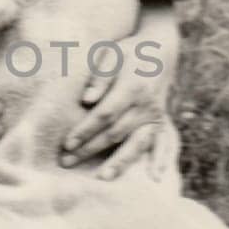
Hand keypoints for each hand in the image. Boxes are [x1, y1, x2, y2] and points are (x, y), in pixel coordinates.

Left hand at [59, 27, 174, 177]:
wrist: (161, 49)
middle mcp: (147, 104)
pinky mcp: (160, 121)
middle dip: (90, 149)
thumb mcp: (112, 53)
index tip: (67, 144)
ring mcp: (156, 115)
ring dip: (119, 162)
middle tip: (67, 162)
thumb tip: (87, 100)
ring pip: (136, 143)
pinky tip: (154, 178)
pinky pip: (160, 145)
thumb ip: (100, 77)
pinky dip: (158, 161)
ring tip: (101, 178)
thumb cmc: (130, 51)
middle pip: (115, 133)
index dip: (85, 130)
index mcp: (133, 86)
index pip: (105, 114)